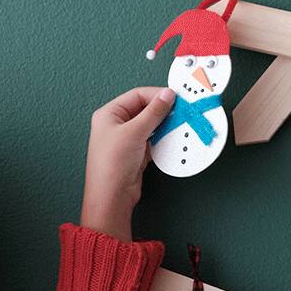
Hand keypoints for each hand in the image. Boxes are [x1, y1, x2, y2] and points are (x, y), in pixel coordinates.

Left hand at [80, 87, 173, 241]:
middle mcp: (116, 124)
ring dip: (164, 124)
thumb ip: (153, 112)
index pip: (137, 95)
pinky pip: (153, 138)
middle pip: (145, 109)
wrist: (112, 196)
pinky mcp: (136, 151)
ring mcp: (126, 138)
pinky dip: (163, 137)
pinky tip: (172, 137)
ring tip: (178, 124)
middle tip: (180, 110)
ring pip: (151, 124)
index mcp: (109, 114)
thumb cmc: (112, 163)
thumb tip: (167, 95)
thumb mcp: (134, 132)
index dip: (157, 95)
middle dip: (163, 110)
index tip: (176, 98)